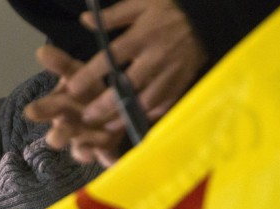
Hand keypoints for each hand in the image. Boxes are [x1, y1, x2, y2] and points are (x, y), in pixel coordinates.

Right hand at [25, 45, 125, 167]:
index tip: (30, 113)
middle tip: (54, 139)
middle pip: (62, 133)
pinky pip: (108, 158)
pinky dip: (109, 160)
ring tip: (86, 152)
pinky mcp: (107, 151)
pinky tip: (112, 163)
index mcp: (62, 107)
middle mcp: (71, 127)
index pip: (50, 107)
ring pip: (82, 149)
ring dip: (83, 150)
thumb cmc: (89, 91)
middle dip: (59, 136)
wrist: (114, 108)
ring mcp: (89, 141)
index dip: (41, 110)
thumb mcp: (78, 73)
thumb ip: (61, 65)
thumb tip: (41, 51)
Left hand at [26, 0, 207, 166]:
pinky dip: (151, 114)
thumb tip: (85, 20)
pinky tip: (136, 121)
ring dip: (126, 115)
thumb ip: (114, 15)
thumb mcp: (140, 4)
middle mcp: (156, 56)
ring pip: (147, 100)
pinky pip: (166, 103)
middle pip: (128, 86)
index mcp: (142, 36)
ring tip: (107, 126)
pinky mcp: (183, 81)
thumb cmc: (168, 9)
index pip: (112, 57)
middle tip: (86, 116)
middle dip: (106, 104)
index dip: (91, 74)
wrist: (207, 16)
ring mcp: (171, 71)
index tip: (72, 87)